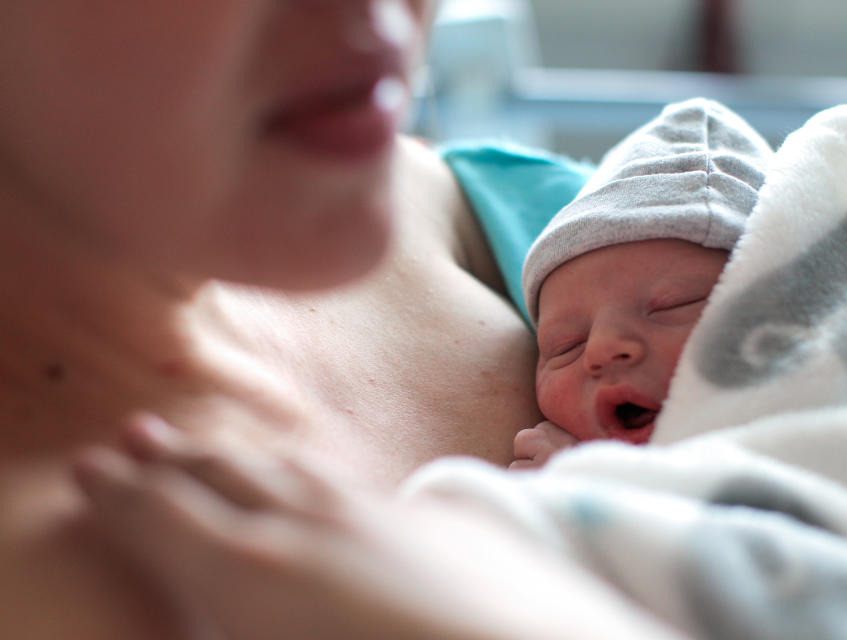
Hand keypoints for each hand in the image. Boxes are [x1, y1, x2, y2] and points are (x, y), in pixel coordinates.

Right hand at [72, 413, 682, 639]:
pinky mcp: (435, 520)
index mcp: (260, 572)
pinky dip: (309, 476)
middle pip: (223, 480)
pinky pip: (348, 485)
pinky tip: (314, 479)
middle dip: (172, 462)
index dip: (126, 495)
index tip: (97, 470)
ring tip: (209, 446)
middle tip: (136, 438)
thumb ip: (237, 615)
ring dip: (238, 458)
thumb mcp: (276, 634)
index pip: (168, 518)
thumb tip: (210, 602)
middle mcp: (314, 525)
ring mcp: (379, 514)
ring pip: (286, 472)